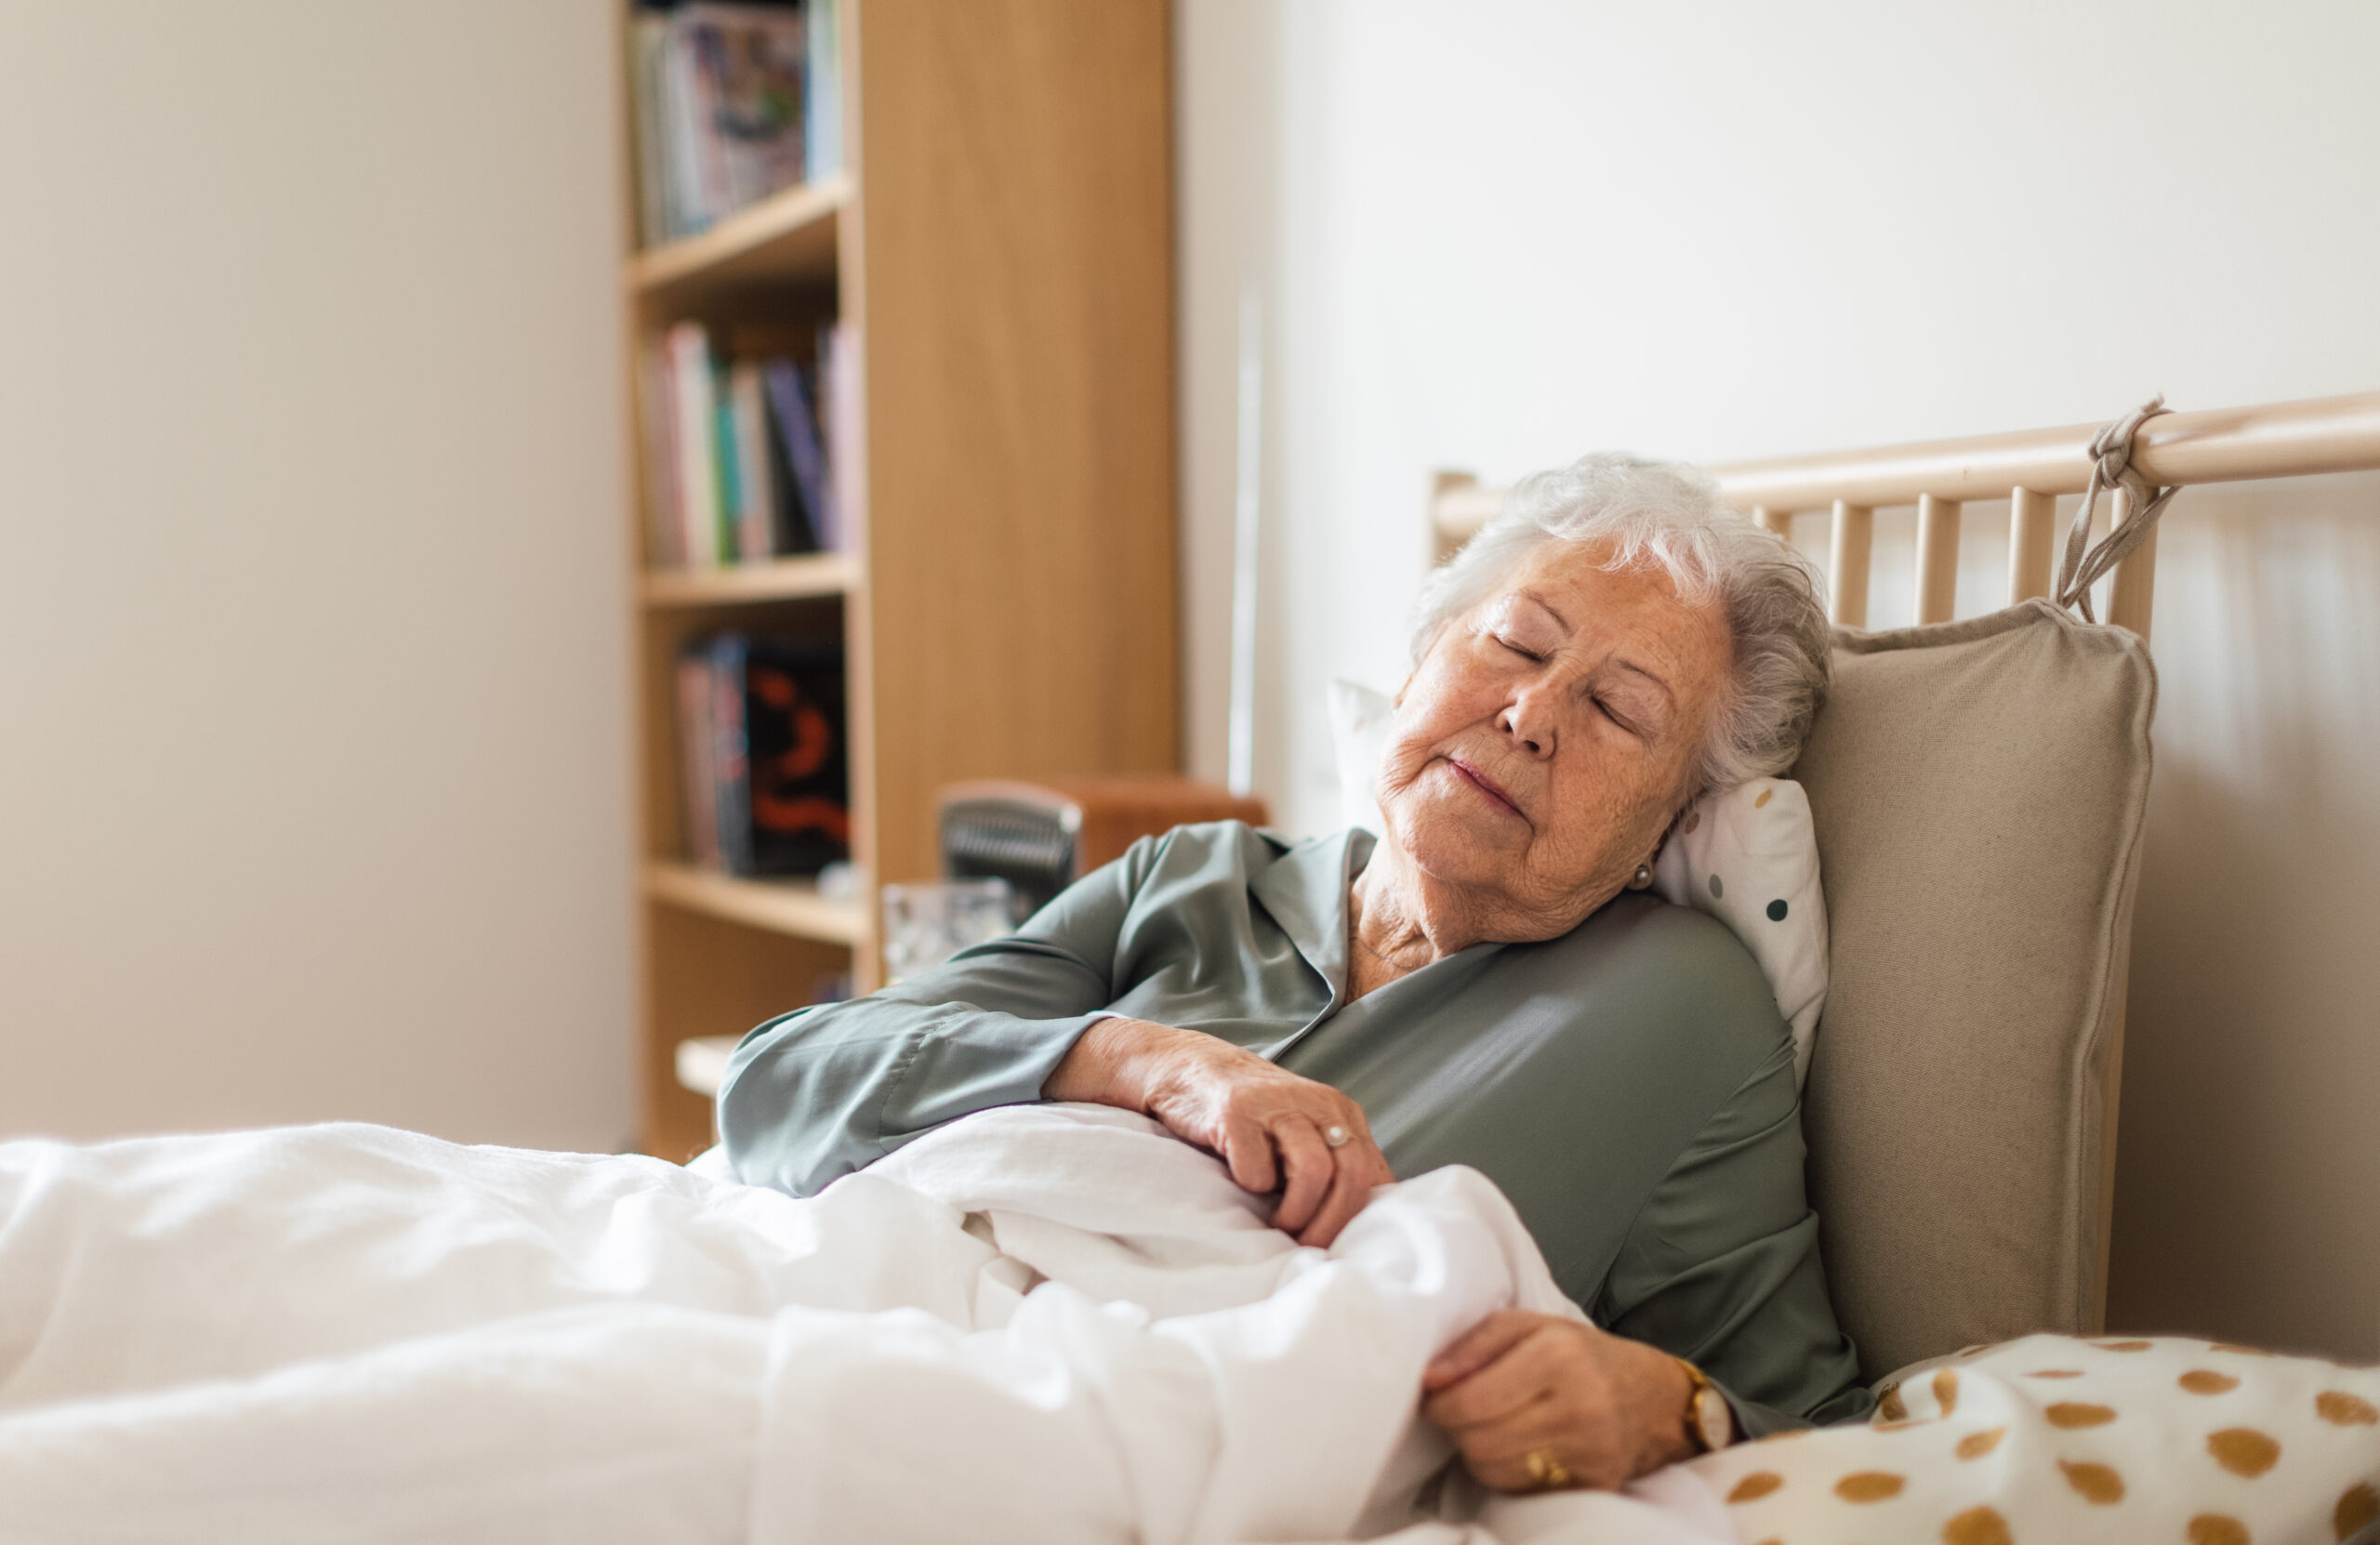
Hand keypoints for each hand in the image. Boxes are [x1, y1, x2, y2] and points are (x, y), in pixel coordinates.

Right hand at [1042, 1017, 1395, 1246]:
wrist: (1185, 1067)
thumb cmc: (1249, 1117)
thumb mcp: (1302, 1131)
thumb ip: (1333, 1163)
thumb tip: (1362, 1226)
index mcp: (1340, 1112)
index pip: (1374, 1172)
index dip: (1359, 1217)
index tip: (1337, 1244)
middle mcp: (1317, 1104)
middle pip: (1352, 1174)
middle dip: (1331, 1222)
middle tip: (1306, 1245)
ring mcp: (1277, 1105)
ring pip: (1315, 1171)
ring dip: (1297, 1212)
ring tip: (1278, 1226)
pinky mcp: (1236, 1112)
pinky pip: (1258, 1169)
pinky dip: (1253, 1187)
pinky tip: (1242, 1181)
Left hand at [1422, 1311, 1695, 1491]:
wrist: (1655, 1398)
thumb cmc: (1582, 1354)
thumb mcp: (1530, 1325)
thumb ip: (1474, 1345)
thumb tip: (1429, 1379)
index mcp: (1559, 1357)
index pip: (1473, 1401)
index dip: (1440, 1405)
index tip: (1434, 1400)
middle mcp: (1580, 1407)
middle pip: (1480, 1441)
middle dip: (1457, 1429)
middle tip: (1461, 1413)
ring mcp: (1591, 1452)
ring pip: (1496, 1471)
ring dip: (1478, 1452)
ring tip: (1490, 1427)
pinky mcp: (1596, 1485)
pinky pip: (1523, 1490)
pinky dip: (1506, 1472)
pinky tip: (1516, 1447)